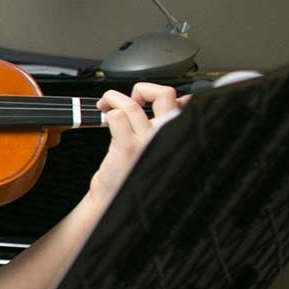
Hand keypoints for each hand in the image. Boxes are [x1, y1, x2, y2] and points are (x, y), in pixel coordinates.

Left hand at [87, 82, 183, 205]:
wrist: (115, 199)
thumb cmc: (134, 171)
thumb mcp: (159, 143)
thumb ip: (168, 123)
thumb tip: (182, 100)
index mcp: (176, 131)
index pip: (185, 100)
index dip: (163, 94)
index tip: (146, 100)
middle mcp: (167, 135)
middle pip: (165, 94)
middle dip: (142, 89)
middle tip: (130, 100)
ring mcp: (147, 142)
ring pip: (132, 104)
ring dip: (113, 97)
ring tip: (106, 104)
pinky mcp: (127, 148)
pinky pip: (116, 117)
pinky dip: (107, 112)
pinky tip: (104, 118)